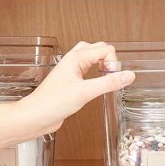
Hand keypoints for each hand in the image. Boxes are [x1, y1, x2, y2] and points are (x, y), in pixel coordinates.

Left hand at [15, 41, 134, 135]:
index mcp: (76, 58)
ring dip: (102, 65)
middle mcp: (73, 61)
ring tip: (106, 78)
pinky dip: (96, 74)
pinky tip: (97, 86)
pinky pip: (87, 70)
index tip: (113, 77)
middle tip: (111, 76)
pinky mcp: (71, 82)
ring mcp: (71, 71)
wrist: (35, 116)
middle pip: (98, 49)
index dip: (113, 62)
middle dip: (109, 60)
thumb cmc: (52, 103)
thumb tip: (128, 75)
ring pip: (92, 58)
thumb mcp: (85, 92)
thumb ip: (109, 83)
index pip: (104, 49)